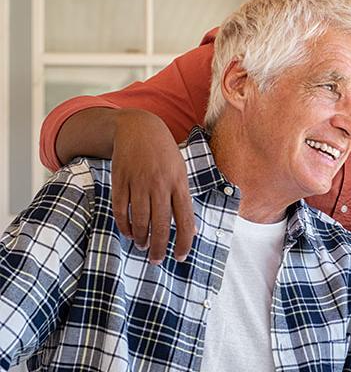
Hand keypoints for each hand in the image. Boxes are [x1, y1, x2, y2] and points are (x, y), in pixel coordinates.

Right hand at [111, 109, 195, 263]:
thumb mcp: (180, 173)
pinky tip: (128, 234)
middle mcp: (160, 185)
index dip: (184, 242)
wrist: (139, 128)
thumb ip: (183, 200)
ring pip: (140, 221)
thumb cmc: (164, 155)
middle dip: (160, 248)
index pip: (185, 220)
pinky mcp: (120, 181)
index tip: (180, 257)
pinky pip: (121, 210)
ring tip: (143, 247)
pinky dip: (124, 226)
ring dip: (141, 239)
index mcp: (179, 184)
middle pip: (161, 225)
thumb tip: (190, 229)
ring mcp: (139, 183)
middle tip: (157, 261)